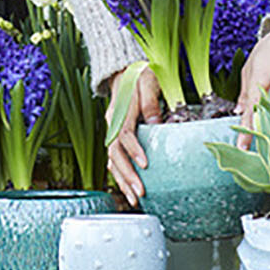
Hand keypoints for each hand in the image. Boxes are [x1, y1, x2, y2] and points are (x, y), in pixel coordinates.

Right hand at [105, 67, 161, 205]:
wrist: (124, 70)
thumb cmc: (140, 75)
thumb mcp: (149, 82)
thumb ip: (151, 102)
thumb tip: (157, 122)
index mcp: (121, 111)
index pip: (124, 135)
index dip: (133, 151)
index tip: (145, 165)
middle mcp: (112, 123)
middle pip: (114, 153)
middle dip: (127, 175)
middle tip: (140, 192)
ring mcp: (112, 130)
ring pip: (112, 160)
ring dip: (122, 180)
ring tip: (135, 199)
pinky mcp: (116, 136)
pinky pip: (114, 159)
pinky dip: (120, 175)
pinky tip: (129, 189)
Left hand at [236, 26, 269, 147]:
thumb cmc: (269, 52)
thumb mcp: (249, 68)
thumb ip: (245, 93)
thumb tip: (238, 113)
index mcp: (263, 76)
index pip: (254, 107)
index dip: (248, 128)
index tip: (242, 146)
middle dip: (264, 135)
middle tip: (255, 155)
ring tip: (269, 153)